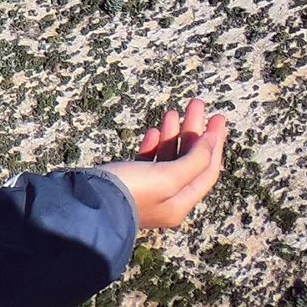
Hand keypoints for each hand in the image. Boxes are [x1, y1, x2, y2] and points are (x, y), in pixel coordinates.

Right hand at [101, 97, 229, 230]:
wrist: (89, 200)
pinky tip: (154, 132)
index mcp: (181, 202)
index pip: (207, 170)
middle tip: (196, 104)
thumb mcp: (168, 177)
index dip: (214, 143)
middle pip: (189, 161)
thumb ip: (194, 161)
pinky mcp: (129, 182)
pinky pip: (149, 161)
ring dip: (174, 134)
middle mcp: (168, 198)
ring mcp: (148, 190)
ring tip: (174, 112)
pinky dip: (155, 145)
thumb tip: (210, 142)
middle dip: (194, 131)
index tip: (217, 118)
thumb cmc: (131, 190)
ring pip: (169, 158)